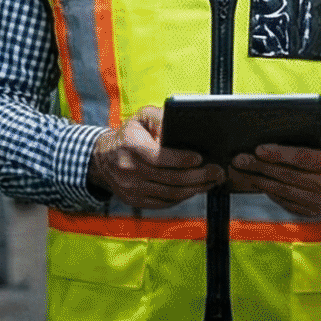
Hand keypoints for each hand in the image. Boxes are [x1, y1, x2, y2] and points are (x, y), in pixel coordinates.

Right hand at [87, 105, 224, 208]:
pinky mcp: (135, 201)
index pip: (160, 157)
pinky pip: (165, 202)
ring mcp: (132, 189)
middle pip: (170, 178)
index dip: (182, 160)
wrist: (103, 159)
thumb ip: (160, 118)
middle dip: (198, 176)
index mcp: (132, 146)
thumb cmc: (130, 135)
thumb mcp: (141, 118)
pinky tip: (196, 188)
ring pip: (171, 194)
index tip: (201, 158)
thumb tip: (180, 123)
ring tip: (212, 181)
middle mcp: (130, 170)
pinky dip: (183, 197)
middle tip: (218, 171)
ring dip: (195, 189)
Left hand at [227, 119, 320, 217]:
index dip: (279, 154)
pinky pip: (285, 201)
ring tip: (241, 170)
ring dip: (259, 180)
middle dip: (261, 167)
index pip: (303, 158)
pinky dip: (268, 191)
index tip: (258, 149)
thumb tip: (309, 121)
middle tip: (239, 159)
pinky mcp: (311, 212)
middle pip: (288, 176)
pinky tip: (255, 180)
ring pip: (283, 190)